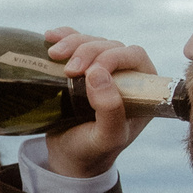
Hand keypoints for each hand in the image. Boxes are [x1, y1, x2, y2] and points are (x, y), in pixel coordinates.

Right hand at [42, 26, 160, 178]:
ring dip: (73, 42)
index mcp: (143, 89)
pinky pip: (76, 41)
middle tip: (67, 70)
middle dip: (88, 50)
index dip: (111, 57)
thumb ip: (110, 111)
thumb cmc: (93, 151)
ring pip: (92, 41)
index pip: (133, 56)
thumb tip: (98, 74)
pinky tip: (49, 37)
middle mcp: (127, 75)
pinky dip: (63, 36)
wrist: (69, 157)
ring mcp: (104, 68)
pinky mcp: (82, 66)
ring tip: (54, 55)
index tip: (86, 73)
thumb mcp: (106, 138)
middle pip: (110, 45)